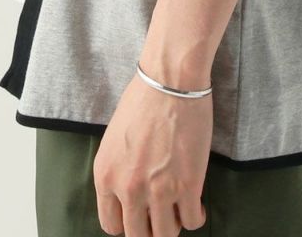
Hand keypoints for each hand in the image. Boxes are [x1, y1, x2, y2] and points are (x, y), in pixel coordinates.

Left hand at [93, 67, 211, 234]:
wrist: (171, 80)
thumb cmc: (143, 100)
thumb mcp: (114, 140)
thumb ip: (117, 172)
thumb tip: (127, 196)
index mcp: (105, 176)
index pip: (111, 225)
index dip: (128, 223)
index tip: (139, 215)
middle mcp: (128, 189)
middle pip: (138, 236)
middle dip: (150, 229)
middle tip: (161, 215)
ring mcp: (159, 191)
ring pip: (166, 235)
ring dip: (173, 225)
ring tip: (178, 208)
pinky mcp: (188, 186)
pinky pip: (192, 222)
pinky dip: (195, 217)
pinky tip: (195, 203)